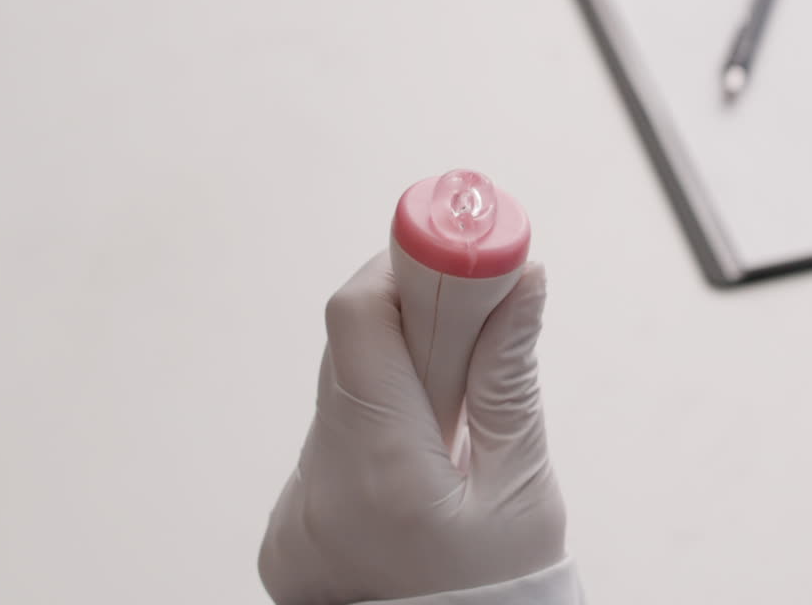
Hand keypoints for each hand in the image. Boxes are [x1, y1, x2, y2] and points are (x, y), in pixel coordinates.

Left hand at [259, 252, 565, 603]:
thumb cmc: (497, 597)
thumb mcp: (522, 486)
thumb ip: (510, 376)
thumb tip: (521, 282)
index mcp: (381, 473)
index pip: (362, 318)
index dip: (407, 263)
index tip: (456, 243)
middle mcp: (318, 488)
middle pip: (350, 348)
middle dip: (416, 316)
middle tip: (476, 314)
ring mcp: (294, 510)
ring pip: (341, 391)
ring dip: (399, 374)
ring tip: (455, 421)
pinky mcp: (289, 523)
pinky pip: (330, 439)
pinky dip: (377, 425)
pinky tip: (420, 464)